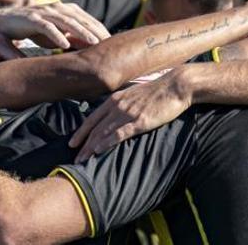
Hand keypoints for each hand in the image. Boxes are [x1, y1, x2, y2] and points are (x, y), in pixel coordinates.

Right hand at [0, 3, 109, 49]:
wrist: (3, 23)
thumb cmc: (31, 29)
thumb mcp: (54, 35)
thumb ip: (71, 37)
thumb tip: (91, 46)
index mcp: (63, 10)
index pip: (86, 18)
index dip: (99, 28)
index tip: (112, 41)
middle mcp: (55, 8)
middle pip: (80, 18)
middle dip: (95, 30)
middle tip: (108, 43)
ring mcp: (43, 12)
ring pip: (66, 21)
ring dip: (81, 32)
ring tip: (93, 43)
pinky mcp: (30, 19)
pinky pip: (46, 26)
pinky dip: (56, 35)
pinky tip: (65, 44)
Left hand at [69, 69, 191, 161]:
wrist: (175, 86)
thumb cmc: (157, 92)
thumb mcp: (134, 95)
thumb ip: (122, 104)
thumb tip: (114, 115)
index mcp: (115, 100)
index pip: (92, 118)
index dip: (81, 132)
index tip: (72, 143)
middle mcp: (117, 106)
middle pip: (95, 128)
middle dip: (83, 144)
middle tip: (75, 158)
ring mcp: (128, 113)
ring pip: (103, 132)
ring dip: (91, 147)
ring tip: (82, 160)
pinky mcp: (140, 121)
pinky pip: (119, 133)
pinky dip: (107, 142)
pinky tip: (98, 150)